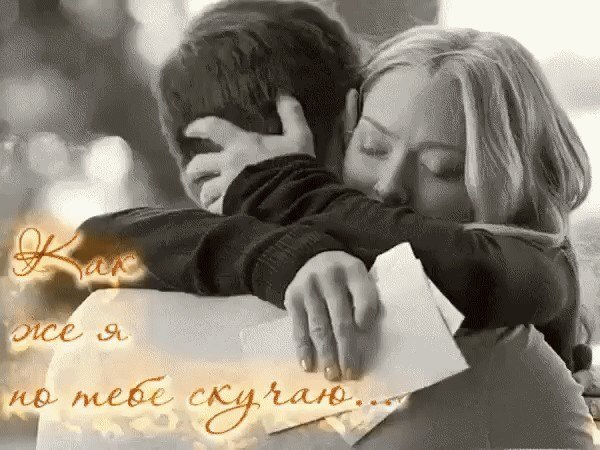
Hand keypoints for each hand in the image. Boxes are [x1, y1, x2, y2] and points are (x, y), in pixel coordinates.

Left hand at [183, 94, 313, 211]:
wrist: (295, 198)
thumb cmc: (295, 165)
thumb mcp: (299, 137)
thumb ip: (291, 115)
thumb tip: (283, 96)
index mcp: (242, 144)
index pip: (212, 128)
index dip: (198, 126)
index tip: (189, 130)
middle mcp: (229, 164)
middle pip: (200, 164)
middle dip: (194, 167)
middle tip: (193, 170)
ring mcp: (228, 187)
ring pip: (206, 189)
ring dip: (205, 191)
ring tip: (207, 195)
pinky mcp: (230, 207)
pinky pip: (215, 209)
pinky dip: (214, 209)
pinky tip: (218, 210)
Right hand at [285, 251, 379, 380]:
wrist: (312, 258)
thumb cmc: (345, 278)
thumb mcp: (359, 278)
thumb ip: (366, 300)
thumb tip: (368, 338)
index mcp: (353, 269)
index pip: (363, 294)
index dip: (366, 313)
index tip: (365, 333)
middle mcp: (329, 276)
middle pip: (340, 318)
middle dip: (347, 349)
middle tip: (351, 373)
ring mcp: (308, 287)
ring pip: (319, 326)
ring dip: (326, 354)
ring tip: (332, 375)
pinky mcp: (292, 298)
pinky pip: (298, 328)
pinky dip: (304, 348)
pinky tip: (309, 365)